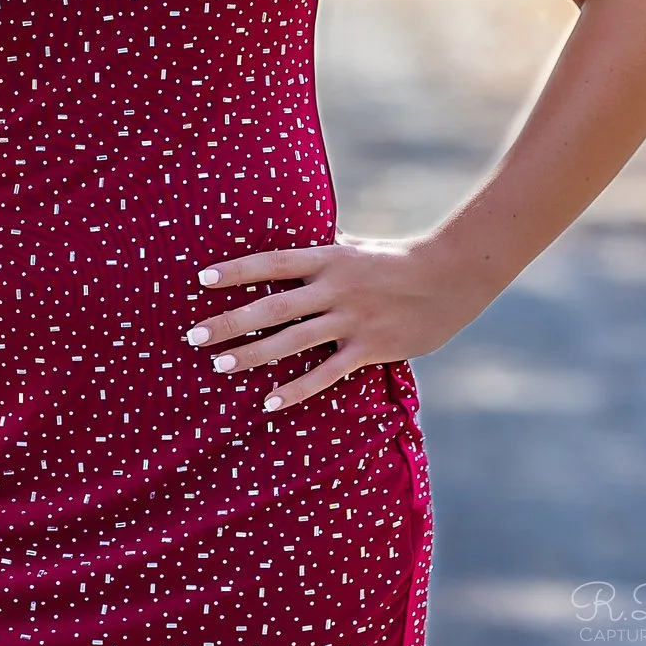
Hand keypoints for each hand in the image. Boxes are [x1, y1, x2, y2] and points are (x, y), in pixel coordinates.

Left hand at [181, 233, 490, 412]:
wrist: (452, 277)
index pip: (273, 262)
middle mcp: (336, 288)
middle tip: (194, 336)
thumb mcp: (356, 248)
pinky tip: (270, 402)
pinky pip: (327, 373)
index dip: (238, 270)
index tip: (202, 279)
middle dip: (231, 321)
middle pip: (273, 307)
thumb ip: (321, 253)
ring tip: (220, 365)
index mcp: (329, 258)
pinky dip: (298, 389)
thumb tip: (288, 244)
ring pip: (294, 341)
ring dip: (254, 355)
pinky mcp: (370, 348)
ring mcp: (353, 320)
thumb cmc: (397, 259)